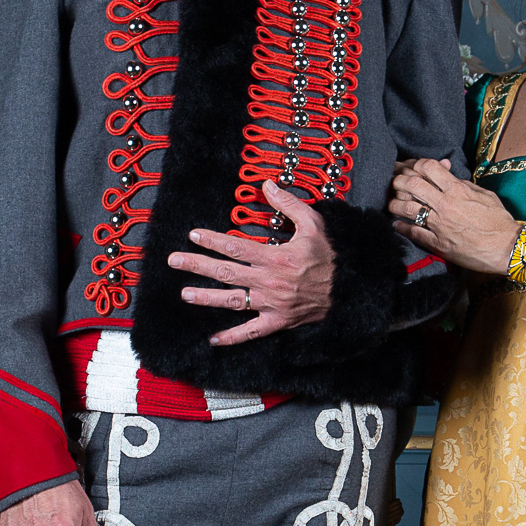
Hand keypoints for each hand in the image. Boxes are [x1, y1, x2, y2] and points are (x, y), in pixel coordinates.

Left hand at [167, 178, 335, 347]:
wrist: (351, 291)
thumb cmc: (332, 256)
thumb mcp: (314, 224)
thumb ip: (288, 205)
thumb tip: (267, 185)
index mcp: (276, 257)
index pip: (235, 248)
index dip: (212, 241)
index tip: (193, 235)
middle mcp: (269, 282)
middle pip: (226, 272)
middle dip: (197, 265)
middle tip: (174, 261)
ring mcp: (271, 304)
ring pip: (232, 301)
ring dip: (206, 298)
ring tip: (185, 294)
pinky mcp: (278, 322)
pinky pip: (251, 332)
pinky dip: (232, 338)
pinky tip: (212, 340)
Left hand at [389, 156, 517, 275]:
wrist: (506, 249)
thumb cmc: (499, 221)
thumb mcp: (485, 195)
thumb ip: (465, 184)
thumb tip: (450, 177)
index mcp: (458, 190)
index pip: (429, 167)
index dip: (416, 164)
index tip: (413, 168)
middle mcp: (446, 205)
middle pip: (412, 185)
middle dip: (399, 180)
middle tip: (396, 182)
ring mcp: (439, 225)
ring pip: (407, 208)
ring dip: (395, 203)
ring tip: (392, 203)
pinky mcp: (438, 244)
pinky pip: (413, 233)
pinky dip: (401, 227)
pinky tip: (396, 224)